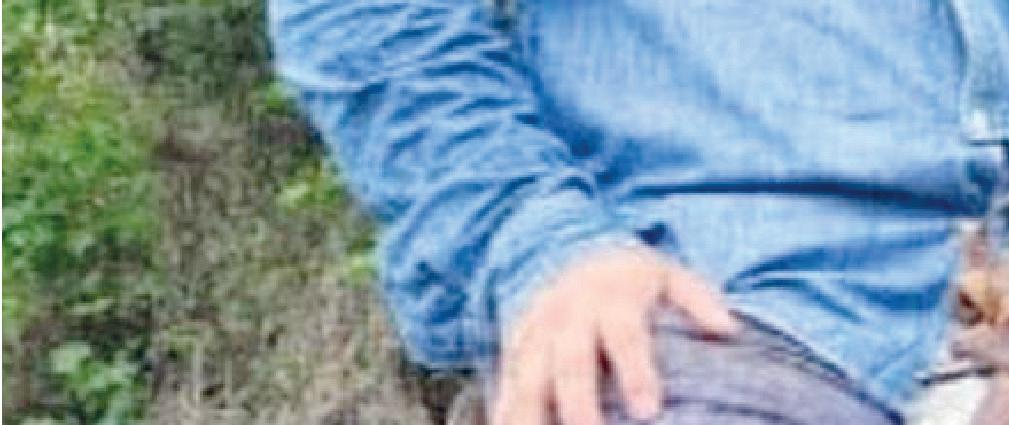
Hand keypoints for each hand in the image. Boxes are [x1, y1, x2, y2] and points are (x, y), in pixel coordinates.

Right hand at [492, 245, 738, 424]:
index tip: (648, 410)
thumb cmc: (630, 278)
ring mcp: (538, 329)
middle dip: (579, 403)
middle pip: (571, 362)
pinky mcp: (516, 344)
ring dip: (530, 412)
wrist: (569, 250)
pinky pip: (507, 380)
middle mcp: (569, 313)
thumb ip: (698, 298)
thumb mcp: (668, 274)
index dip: (635, 372)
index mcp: (611, 297)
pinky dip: (505, 409)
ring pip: (530, 373)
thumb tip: (729, 329)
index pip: (625, 336)